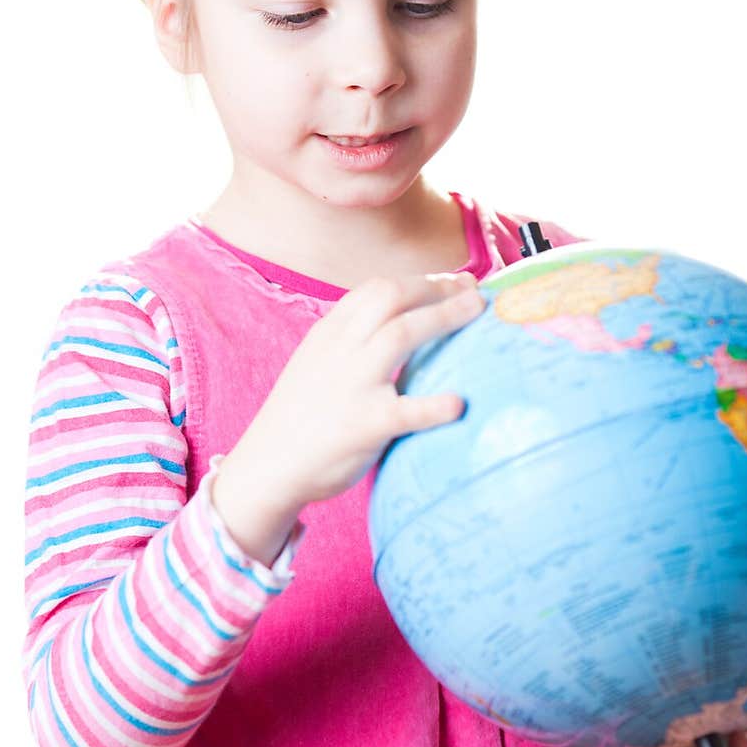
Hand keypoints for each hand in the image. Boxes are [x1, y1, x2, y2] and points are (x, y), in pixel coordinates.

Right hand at [228, 270, 485, 512]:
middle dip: (437, 287)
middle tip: (473, 292)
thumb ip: (351, 340)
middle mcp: (340, 350)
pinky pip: (406, 411)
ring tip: (478, 312)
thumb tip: (400, 321)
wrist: (268, 466)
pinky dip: (435, 405)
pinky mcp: (365, 425)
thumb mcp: (316, 362)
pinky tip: (459, 403)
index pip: (376, 289)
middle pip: (392, 297)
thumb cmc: (301, 415)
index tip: (452, 282)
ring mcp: (352, 385)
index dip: (420, 280)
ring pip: (402, 334)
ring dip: (445, 317)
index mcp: (329, 333)